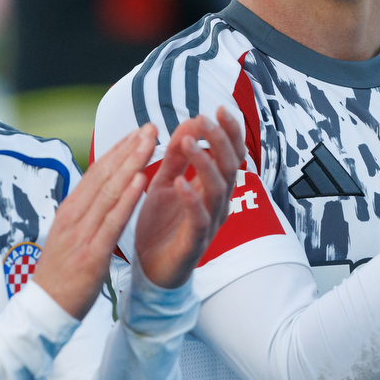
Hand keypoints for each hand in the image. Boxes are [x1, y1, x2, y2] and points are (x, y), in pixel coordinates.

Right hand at [34, 125, 156, 318]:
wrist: (44, 310)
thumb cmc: (60, 275)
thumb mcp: (67, 236)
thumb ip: (83, 214)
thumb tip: (98, 193)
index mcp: (69, 211)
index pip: (95, 173)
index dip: (117, 150)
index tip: (137, 132)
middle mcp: (73, 216)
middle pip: (103, 175)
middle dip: (128, 148)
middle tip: (150, 126)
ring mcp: (81, 234)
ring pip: (109, 191)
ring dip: (131, 164)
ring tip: (150, 143)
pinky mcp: (91, 254)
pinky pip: (112, 221)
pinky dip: (127, 199)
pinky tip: (142, 181)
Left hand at [135, 109, 246, 288]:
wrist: (149, 271)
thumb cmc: (160, 226)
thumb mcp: (163, 183)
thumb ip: (175, 156)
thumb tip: (189, 121)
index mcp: (211, 187)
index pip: (230, 155)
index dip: (229, 132)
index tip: (219, 108)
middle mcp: (217, 204)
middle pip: (230, 168)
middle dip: (220, 140)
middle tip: (205, 118)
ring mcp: (209, 224)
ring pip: (218, 190)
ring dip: (204, 163)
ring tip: (187, 141)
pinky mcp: (194, 243)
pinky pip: (199, 219)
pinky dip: (191, 199)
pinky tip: (180, 181)